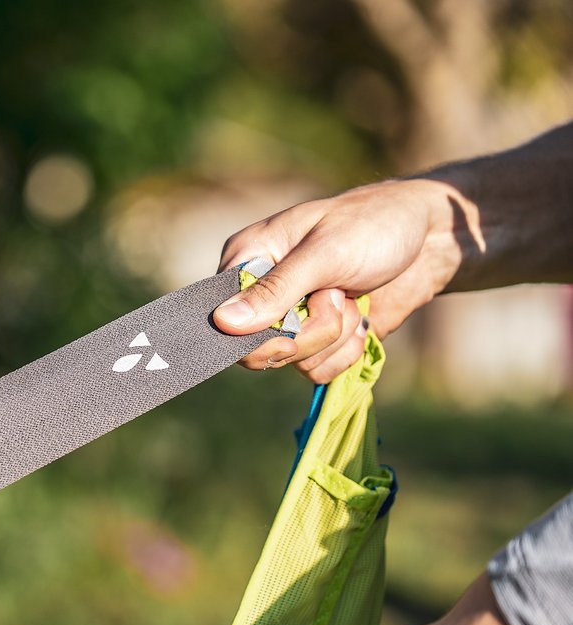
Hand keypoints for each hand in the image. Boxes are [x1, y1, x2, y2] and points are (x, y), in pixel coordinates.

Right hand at [214, 178, 470, 382]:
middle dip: (307, 331)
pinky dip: (346, 351)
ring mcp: (290, 319)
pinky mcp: (318, 340)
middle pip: (257, 348)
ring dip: (334, 337)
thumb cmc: (375, 226)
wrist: (431, 239)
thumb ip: (275, 290)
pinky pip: (317, 370)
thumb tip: (222, 323)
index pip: (223, 316)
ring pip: (293, 361)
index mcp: (248, 258)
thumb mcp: (324, 253)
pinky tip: (360, 321)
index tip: (288, 330)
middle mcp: (261, 292)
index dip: (254, 333)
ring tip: (351, 298)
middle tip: (335, 298)